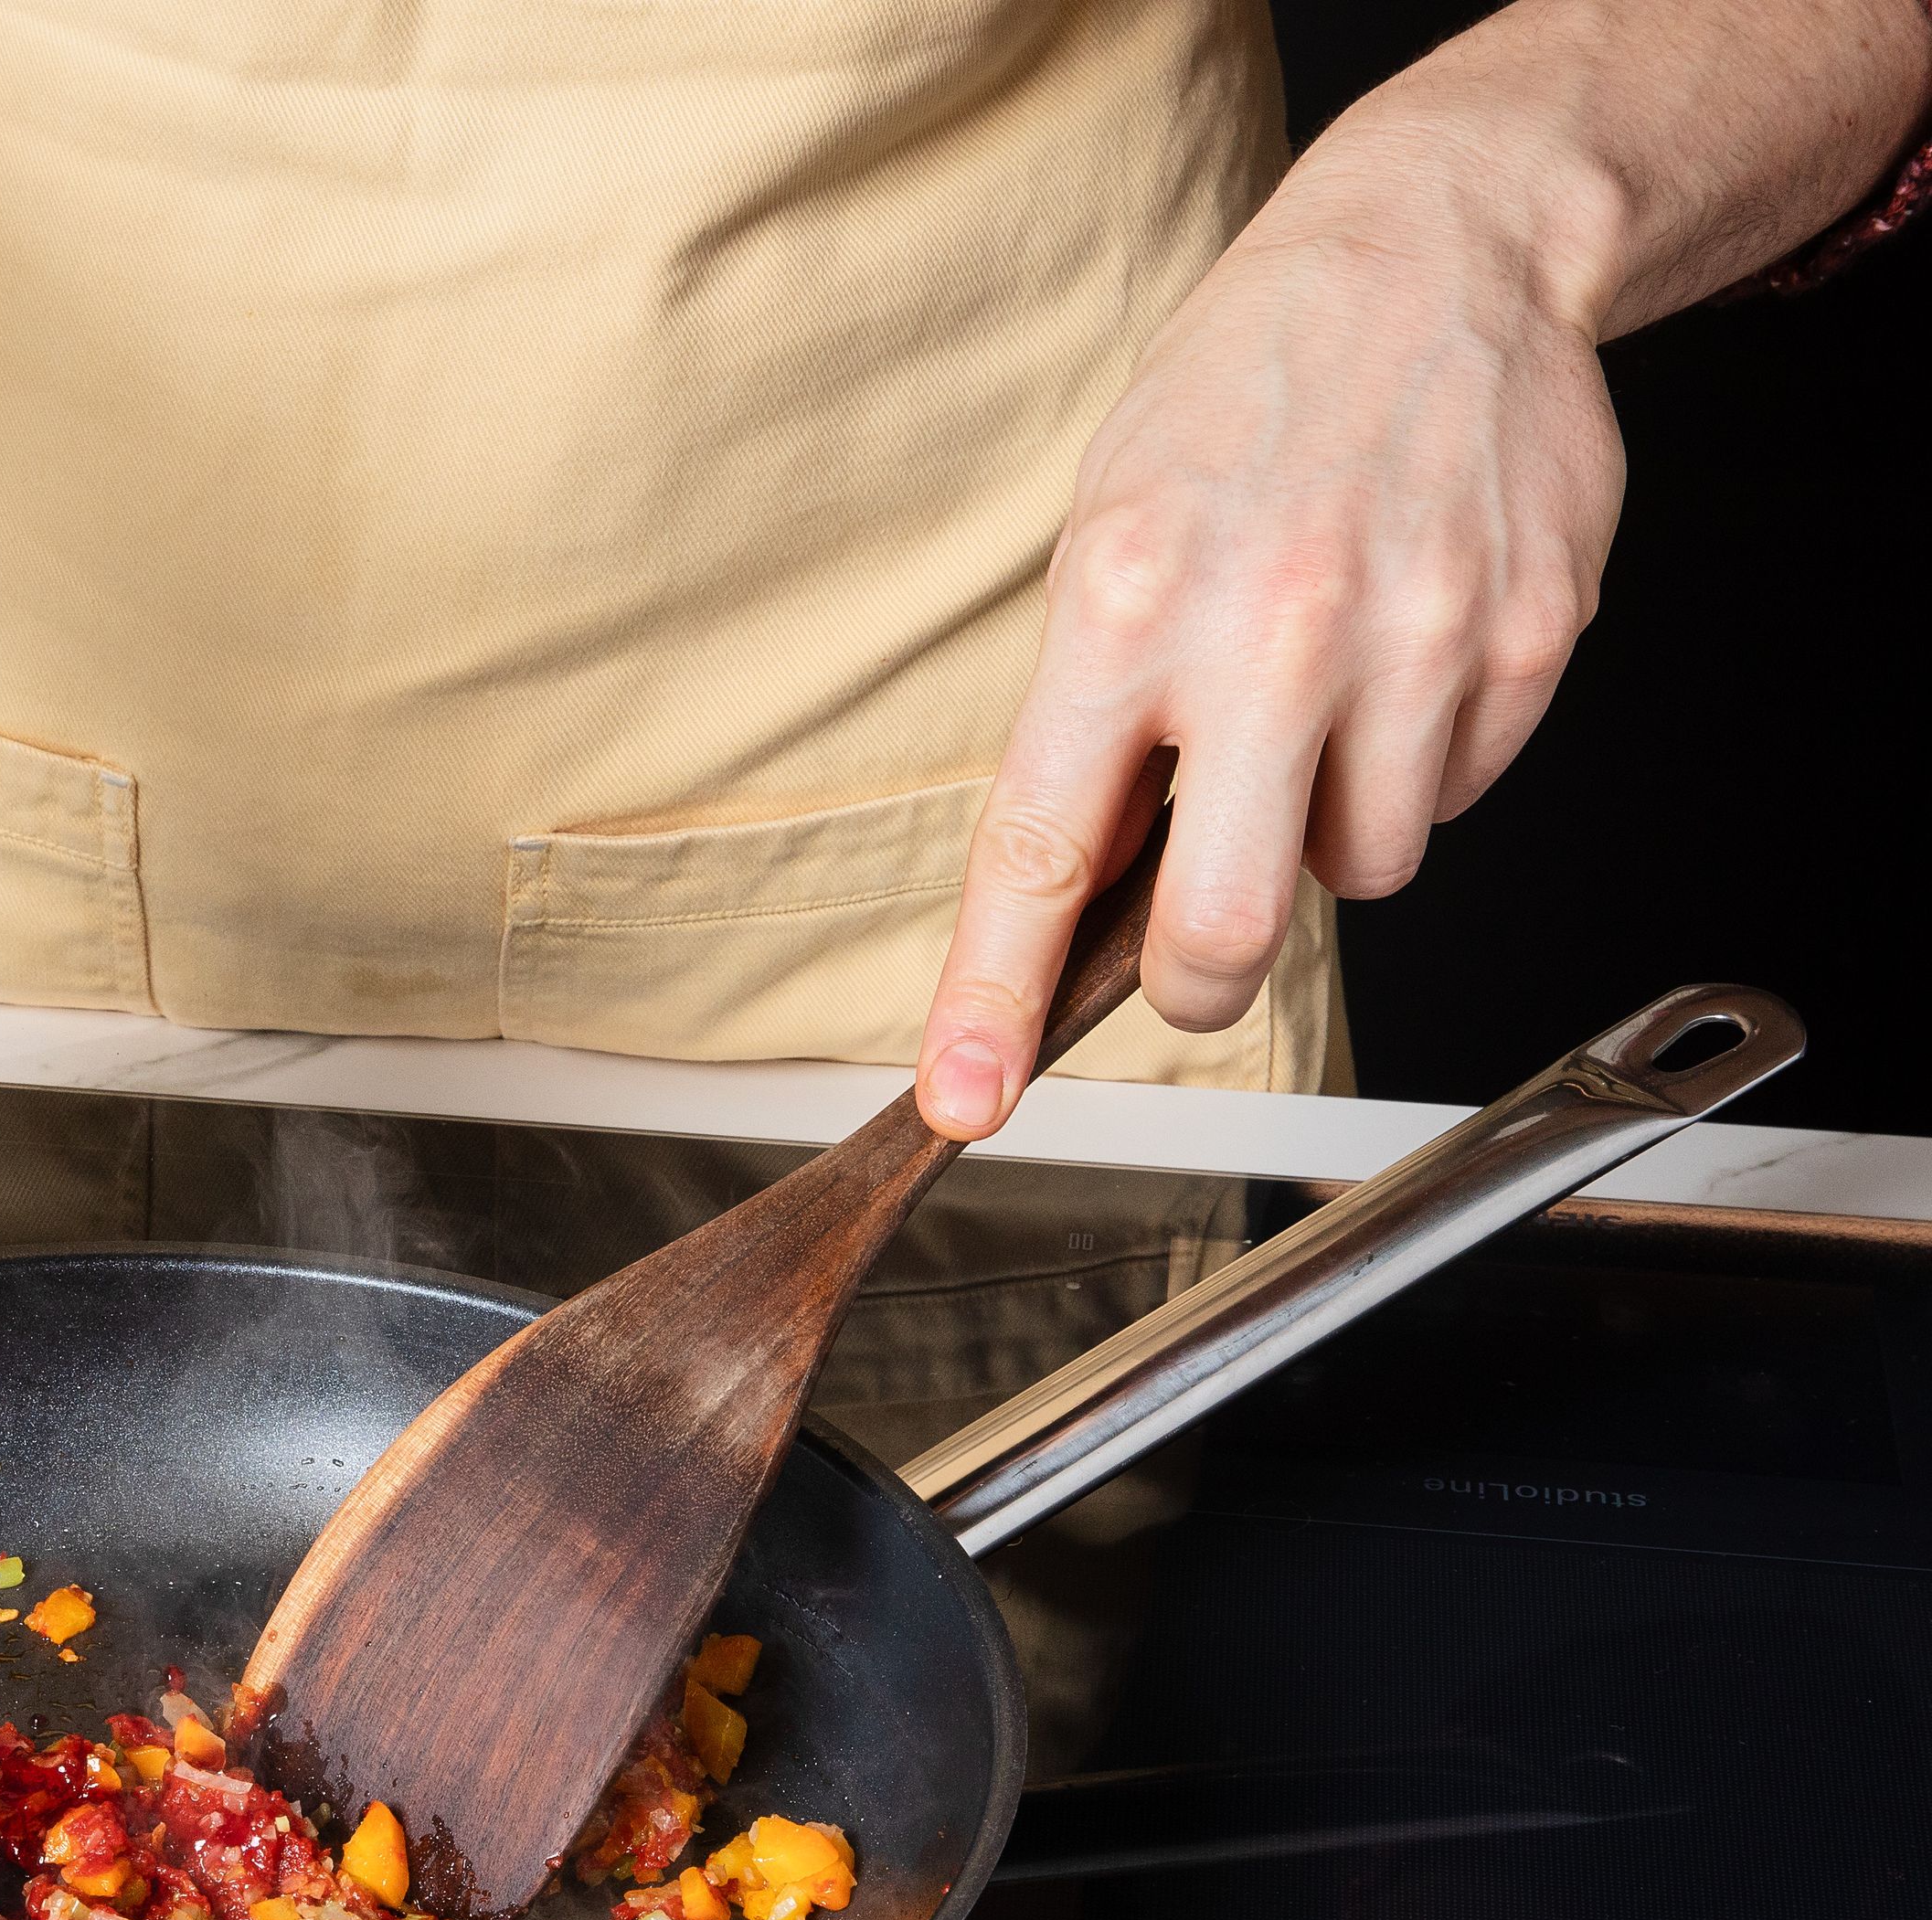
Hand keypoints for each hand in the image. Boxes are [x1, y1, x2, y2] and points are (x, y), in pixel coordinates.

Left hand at [914, 144, 1623, 1136]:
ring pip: (1359, 876)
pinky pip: (1458, 800)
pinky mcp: (1524, 640)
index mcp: (1125, 607)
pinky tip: (1401, 656)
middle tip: (1192, 940)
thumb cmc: (1246, 403)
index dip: (994, 1002)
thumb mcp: (1107, 540)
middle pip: (1224, 930)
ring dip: (1325, 836)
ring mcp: (1412, 639)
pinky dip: (1420, 766)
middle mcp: (1268, 632)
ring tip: (1316, 703)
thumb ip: (1088, 726)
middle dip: (1196, 977)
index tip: (963, 1099)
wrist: (1434, 253)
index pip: (1041, 853)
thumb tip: (1062, 906)